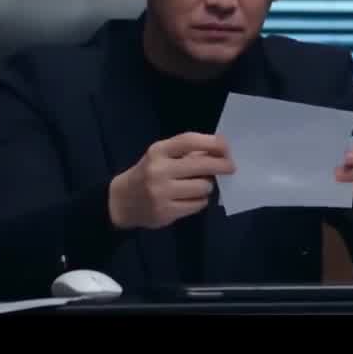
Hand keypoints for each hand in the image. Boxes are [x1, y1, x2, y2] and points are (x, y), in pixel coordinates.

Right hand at [108, 132, 235, 229]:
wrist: (121, 201)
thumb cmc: (147, 173)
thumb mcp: (160, 157)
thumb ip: (185, 153)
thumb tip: (219, 150)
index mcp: (157, 151)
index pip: (189, 141)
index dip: (212, 142)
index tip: (226, 147)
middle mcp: (158, 170)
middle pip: (201, 165)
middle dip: (221, 165)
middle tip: (231, 167)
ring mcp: (162, 193)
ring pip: (203, 187)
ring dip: (207, 186)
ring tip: (201, 185)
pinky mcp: (166, 212)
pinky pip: (197, 204)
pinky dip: (200, 200)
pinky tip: (192, 198)